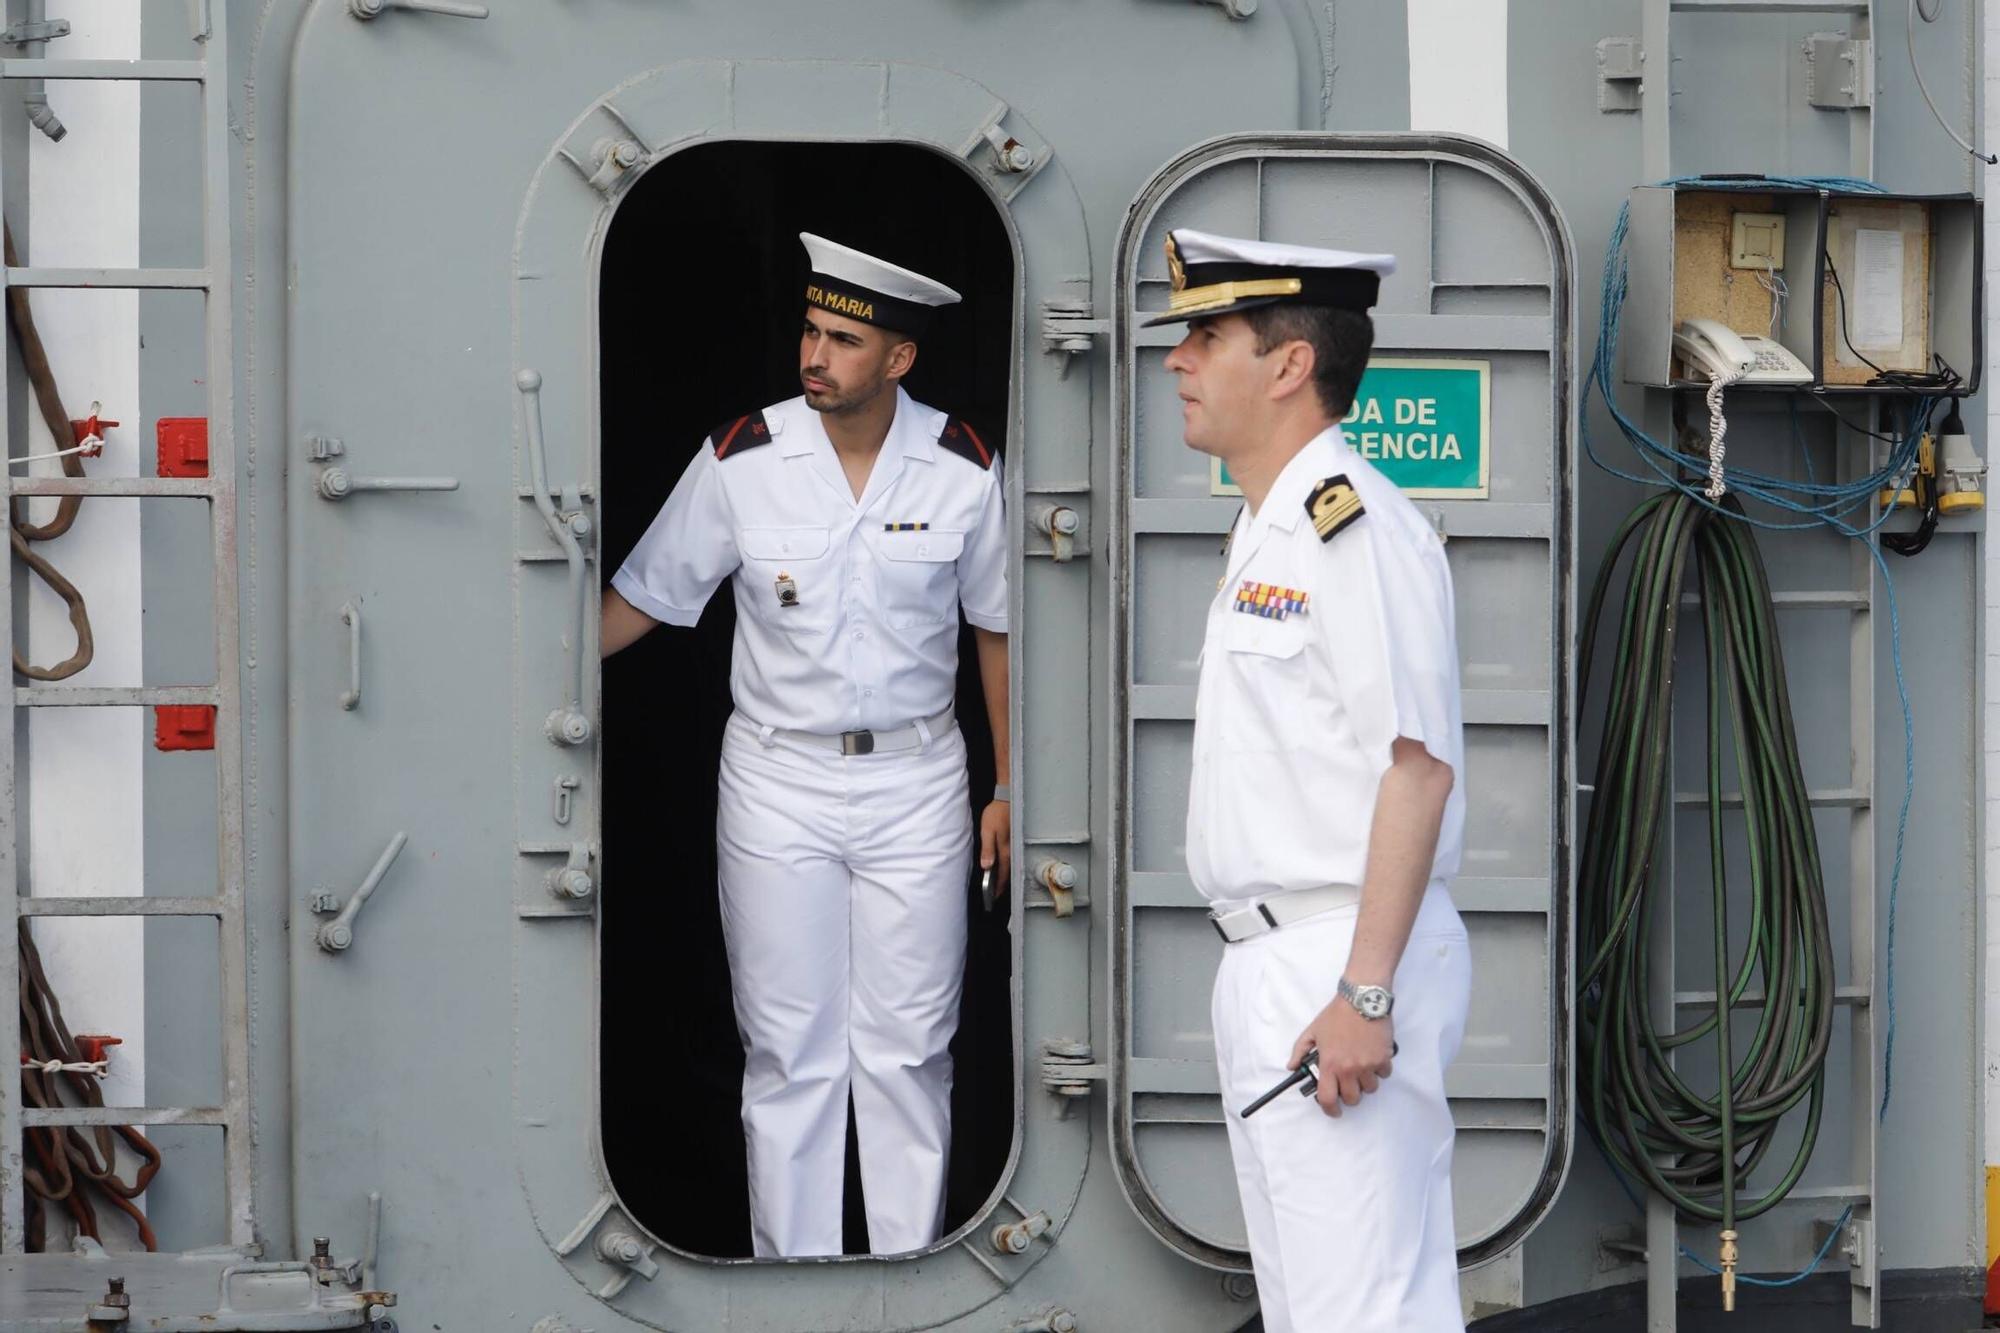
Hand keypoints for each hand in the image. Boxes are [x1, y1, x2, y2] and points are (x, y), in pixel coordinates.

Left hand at [979, 799, 1011, 896]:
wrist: (1007, 799)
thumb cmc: (996, 813)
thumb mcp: (988, 831)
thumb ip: (988, 849)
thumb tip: (987, 866)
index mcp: (1005, 851)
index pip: (1003, 874)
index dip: (998, 887)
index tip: (993, 897)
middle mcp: (1012, 850)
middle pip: (1009, 873)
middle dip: (1003, 885)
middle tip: (997, 896)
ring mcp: (1015, 845)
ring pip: (1011, 866)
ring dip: (1006, 876)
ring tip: (1000, 885)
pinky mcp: (1015, 841)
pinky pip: (1011, 858)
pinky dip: (1008, 866)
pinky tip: (1004, 867)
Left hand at [1289, 998, 1393, 1117]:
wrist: (1361, 999)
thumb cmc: (1336, 1014)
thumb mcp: (1313, 1031)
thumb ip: (1300, 1050)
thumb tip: (1292, 1066)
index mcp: (1330, 1064)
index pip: (1328, 1098)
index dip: (1330, 1110)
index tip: (1333, 1110)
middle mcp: (1349, 1069)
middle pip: (1353, 1099)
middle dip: (1350, 1095)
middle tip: (1348, 1083)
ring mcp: (1368, 1065)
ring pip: (1370, 1089)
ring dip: (1366, 1082)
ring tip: (1361, 1067)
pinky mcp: (1383, 1058)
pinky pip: (1384, 1075)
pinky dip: (1379, 1070)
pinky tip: (1373, 1057)